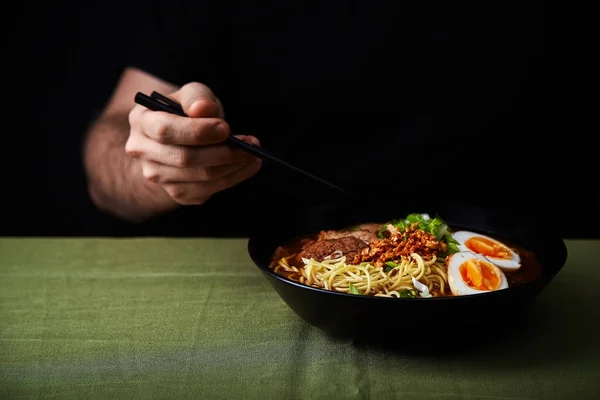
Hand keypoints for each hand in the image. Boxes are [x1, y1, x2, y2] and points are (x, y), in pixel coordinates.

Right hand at [125, 82, 261, 205]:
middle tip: (251, 144)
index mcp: (141, 121)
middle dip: (223, 152)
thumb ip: (197, 97)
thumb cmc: (186, 112)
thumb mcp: (191, 95)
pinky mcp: (176, 193)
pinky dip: (233, 178)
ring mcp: (157, 177)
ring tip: (253, 154)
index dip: (197, 131)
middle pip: (184, 159)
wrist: (178, 139)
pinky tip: (247, 166)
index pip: (165, 131)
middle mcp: (142, 152)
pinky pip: (207, 191)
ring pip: (200, 178)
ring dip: (233, 167)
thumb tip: (203, 109)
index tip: (226, 128)